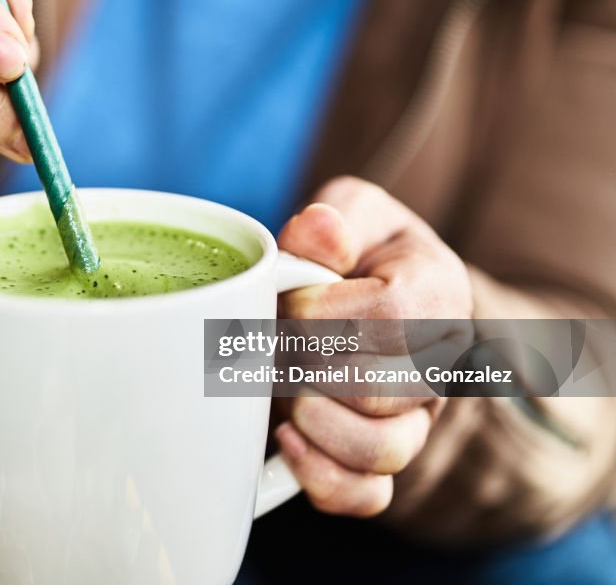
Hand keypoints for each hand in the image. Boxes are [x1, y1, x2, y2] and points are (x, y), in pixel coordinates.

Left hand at [273, 176, 471, 515]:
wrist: (371, 296)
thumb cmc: (356, 252)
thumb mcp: (352, 214)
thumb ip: (336, 219)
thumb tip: (317, 229)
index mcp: (437, 291)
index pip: (390, 315)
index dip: (321, 314)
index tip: (287, 301)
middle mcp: (439, 363)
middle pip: (379, 387)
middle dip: (305, 366)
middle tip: (271, 343)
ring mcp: (414, 420)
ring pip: (382, 449)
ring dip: (315, 423)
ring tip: (283, 392)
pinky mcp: (382, 461)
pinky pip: (368, 496)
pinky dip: (321, 478)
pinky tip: (284, 441)